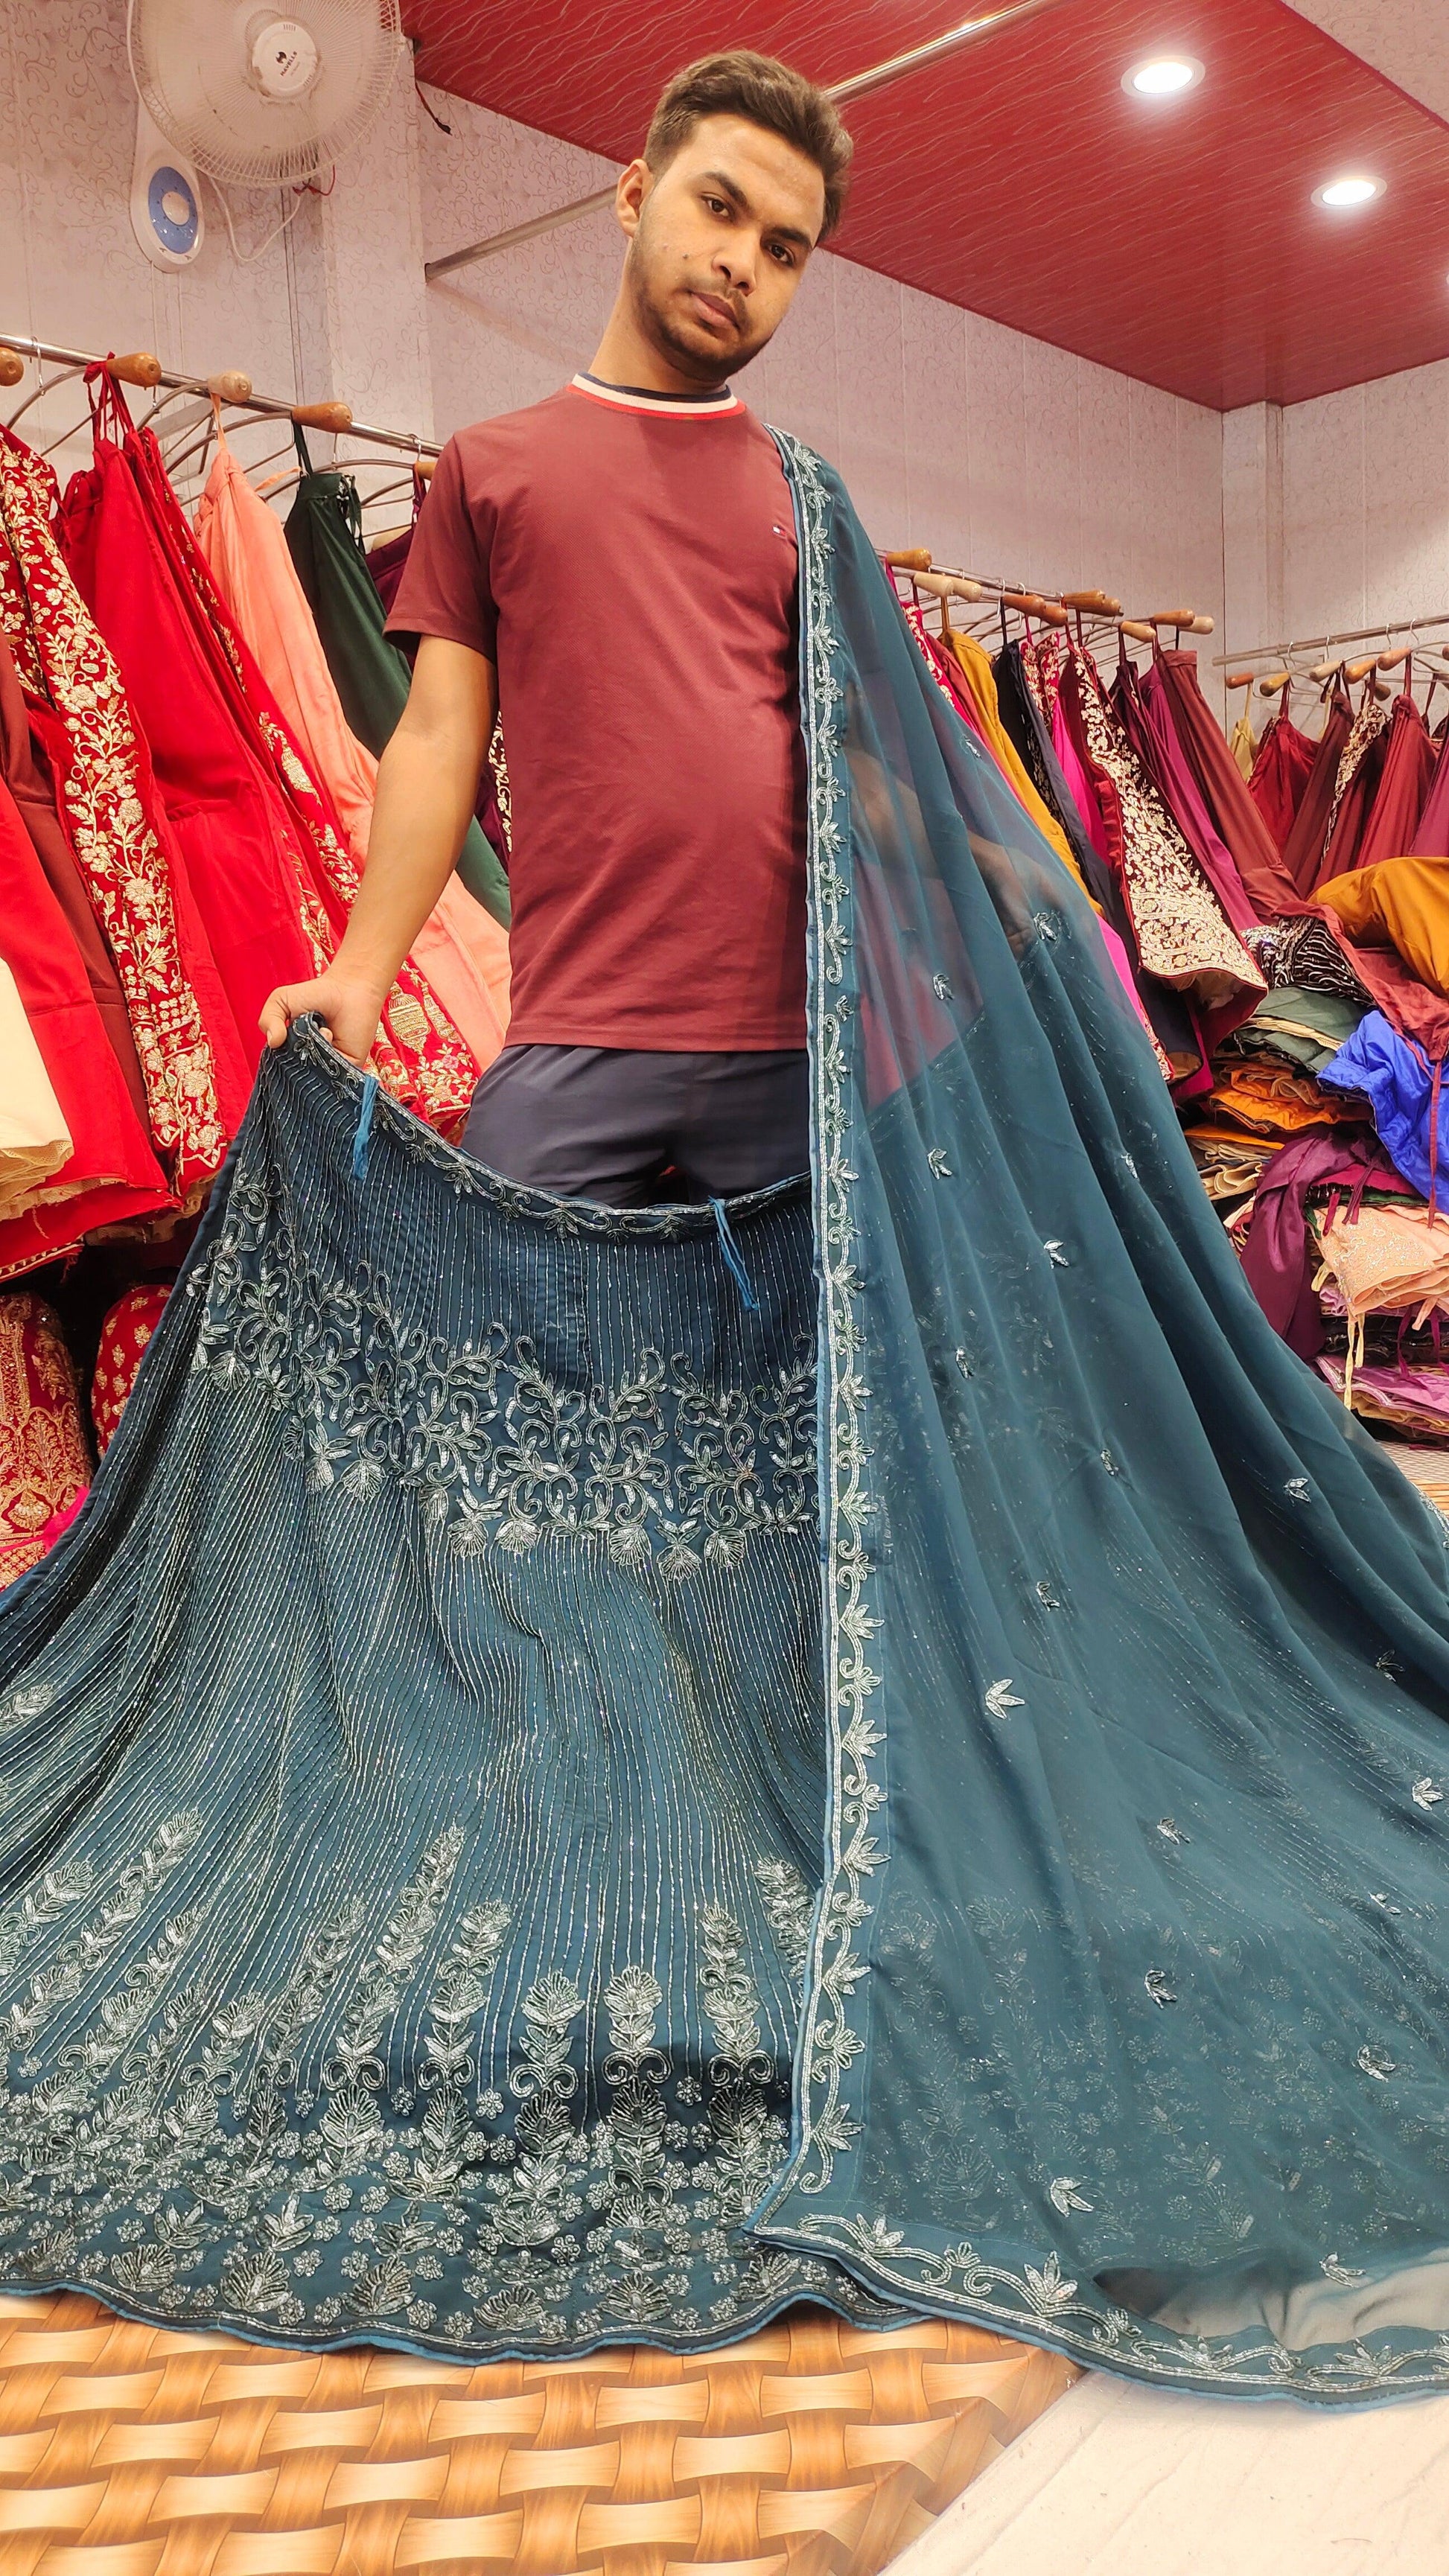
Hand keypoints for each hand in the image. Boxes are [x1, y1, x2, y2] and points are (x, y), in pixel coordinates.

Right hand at [259, 969, 385, 1065]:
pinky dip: (329, 1056)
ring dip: (314, 1051)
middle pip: (294, 1074)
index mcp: (289, 1051)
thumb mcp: (281, 1001)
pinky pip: (334, 1075)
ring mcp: (326, 1067)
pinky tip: (329, 1032)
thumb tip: (273, 1042)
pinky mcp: (346, 1067)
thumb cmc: (315, 995)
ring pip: (313, 1075)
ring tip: (319, 1027)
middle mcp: (307, 1062)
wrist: (348, 989)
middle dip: (296, 1054)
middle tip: (301, 1030)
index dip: (277, 1059)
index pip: (278, 1068)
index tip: (280, 1040)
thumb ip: (268, 1019)